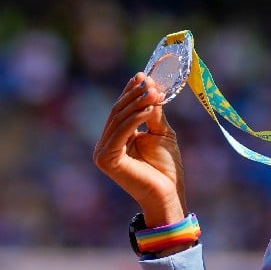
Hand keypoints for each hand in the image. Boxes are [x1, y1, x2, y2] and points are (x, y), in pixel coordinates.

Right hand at [92, 73, 188, 224]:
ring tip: (154, 91)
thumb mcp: (161, 132)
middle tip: (151, 81)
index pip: (121, 110)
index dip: (131, 92)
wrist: (168, 193)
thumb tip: (147, 84)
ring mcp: (102, 152)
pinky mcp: (106, 158)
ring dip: (137, 103)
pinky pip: (121, 131)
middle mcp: (105, 144)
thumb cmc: (166, 167)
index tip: (143, 75)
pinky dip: (135, 118)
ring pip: (119, 119)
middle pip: (118, 112)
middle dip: (135, 95)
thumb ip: (152, 112)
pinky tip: (150, 107)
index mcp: (116, 139)